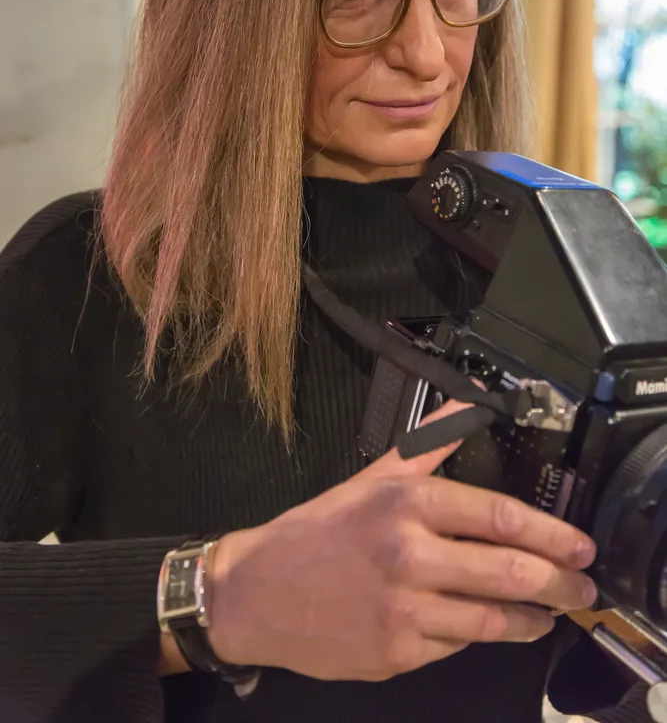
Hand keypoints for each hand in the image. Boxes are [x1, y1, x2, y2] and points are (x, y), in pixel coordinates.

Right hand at [207, 402, 596, 681]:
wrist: (257, 592)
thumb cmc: (317, 532)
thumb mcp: (372, 479)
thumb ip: (427, 444)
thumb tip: (466, 404)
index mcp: (407, 504)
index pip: (500, 516)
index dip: (551, 533)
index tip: (579, 545)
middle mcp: (410, 555)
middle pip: (510, 572)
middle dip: (559, 583)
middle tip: (583, 587)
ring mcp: (404, 610)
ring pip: (492, 620)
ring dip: (532, 619)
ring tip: (549, 615)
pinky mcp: (397, 654)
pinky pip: (457, 646)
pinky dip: (480, 636)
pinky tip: (492, 628)